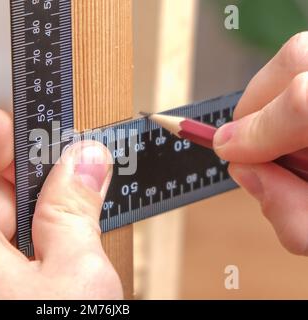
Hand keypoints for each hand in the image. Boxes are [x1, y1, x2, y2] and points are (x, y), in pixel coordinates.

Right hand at [213, 32, 307, 254]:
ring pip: (298, 56)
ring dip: (275, 101)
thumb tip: (245, 171)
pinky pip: (305, 63)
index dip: (256, 129)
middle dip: (258, 107)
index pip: (302, 103)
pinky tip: (301, 131)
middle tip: (256, 145)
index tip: (227, 151)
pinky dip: (290, 92)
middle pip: (295, 60)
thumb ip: (289, 213)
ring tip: (292, 142)